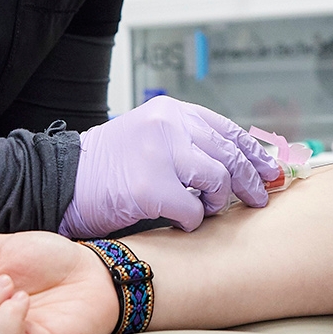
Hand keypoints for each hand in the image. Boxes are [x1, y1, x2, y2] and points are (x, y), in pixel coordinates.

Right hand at [60, 96, 280, 237]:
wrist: (60, 179)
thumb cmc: (107, 166)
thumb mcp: (151, 138)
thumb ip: (189, 143)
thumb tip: (241, 165)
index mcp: (172, 112)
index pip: (229, 131)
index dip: (256, 154)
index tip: (272, 171)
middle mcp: (169, 126)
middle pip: (231, 156)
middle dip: (251, 181)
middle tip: (258, 199)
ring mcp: (159, 155)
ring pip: (217, 181)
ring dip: (214, 202)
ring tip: (201, 209)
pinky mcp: (150, 187)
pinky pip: (193, 211)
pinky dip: (191, 220)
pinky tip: (179, 220)